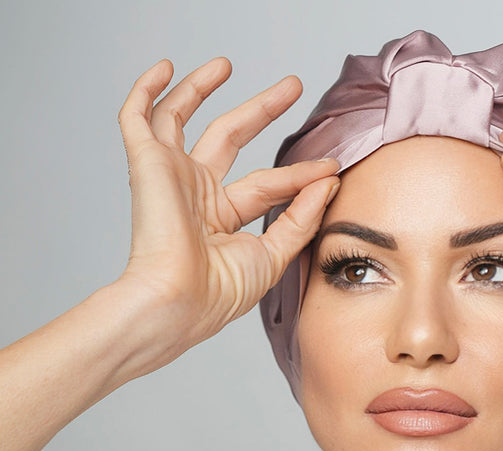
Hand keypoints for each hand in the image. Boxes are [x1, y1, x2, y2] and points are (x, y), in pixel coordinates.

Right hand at [117, 58, 338, 363]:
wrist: (181, 301)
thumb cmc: (221, 292)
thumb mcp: (275, 255)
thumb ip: (302, 218)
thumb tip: (328, 182)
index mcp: (223, 219)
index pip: (268, 183)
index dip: (300, 173)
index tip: (331, 167)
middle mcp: (196, 194)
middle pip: (231, 138)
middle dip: (262, 111)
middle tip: (292, 87)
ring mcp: (171, 176)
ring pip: (183, 118)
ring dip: (202, 88)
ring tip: (228, 64)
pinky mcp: (147, 165)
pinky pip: (138, 118)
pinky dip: (146, 90)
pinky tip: (164, 68)